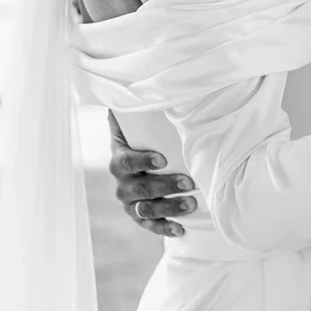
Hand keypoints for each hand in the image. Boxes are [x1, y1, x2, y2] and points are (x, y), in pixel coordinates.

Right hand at [108, 111, 195, 237]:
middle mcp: (121, 183)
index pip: (125, 162)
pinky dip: (164, 229)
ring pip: (145, 209)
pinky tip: (180, 228)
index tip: (162, 159)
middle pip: (137, 189)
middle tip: (189, 182)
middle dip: (164, 186)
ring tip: (191, 203)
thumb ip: (140, 105)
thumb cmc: (148, 134)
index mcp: (119, 157)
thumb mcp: (142, 119)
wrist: (146, 155)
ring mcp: (130, 202)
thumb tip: (145, 82)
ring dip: (168, 207)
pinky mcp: (141, 215)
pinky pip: (149, 226)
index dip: (142, 161)